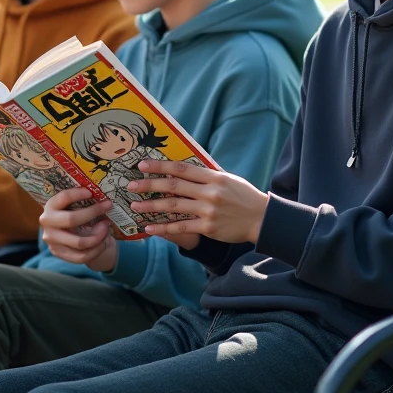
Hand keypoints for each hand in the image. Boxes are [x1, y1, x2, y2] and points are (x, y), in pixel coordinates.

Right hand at [39, 188, 115, 271]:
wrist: (71, 235)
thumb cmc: (77, 215)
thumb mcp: (76, 206)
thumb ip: (84, 202)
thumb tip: (104, 201)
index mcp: (51, 206)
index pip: (63, 197)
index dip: (78, 194)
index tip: (91, 192)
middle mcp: (47, 223)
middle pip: (71, 219)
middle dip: (93, 212)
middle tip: (108, 206)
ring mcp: (52, 240)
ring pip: (80, 242)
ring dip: (98, 235)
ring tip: (106, 228)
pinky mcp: (60, 254)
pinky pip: (83, 256)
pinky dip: (97, 249)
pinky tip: (103, 241)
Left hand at [130, 160, 268, 244]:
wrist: (261, 218)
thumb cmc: (243, 196)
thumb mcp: (228, 179)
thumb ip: (207, 176)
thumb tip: (184, 169)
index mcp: (213, 176)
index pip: (182, 168)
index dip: (160, 166)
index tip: (142, 165)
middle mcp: (209, 192)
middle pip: (173, 185)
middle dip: (149, 185)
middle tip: (131, 185)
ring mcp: (208, 210)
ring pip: (174, 206)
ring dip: (152, 206)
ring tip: (135, 206)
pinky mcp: (208, 227)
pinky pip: (181, 226)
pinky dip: (164, 228)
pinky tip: (150, 228)